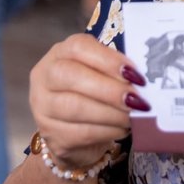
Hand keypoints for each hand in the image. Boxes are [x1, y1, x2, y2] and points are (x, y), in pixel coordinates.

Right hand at [30, 33, 145, 167]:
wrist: (75, 133)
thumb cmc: (93, 93)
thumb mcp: (101, 73)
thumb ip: (116, 69)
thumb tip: (140, 77)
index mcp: (60, 53)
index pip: (78, 47)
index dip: (108, 59)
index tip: (133, 72)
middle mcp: (44, 77)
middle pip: (71, 76)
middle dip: (109, 89)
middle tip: (136, 99)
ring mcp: (42, 108)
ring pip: (75, 108)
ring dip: (112, 113)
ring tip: (133, 116)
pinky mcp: (51, 136)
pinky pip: (81, 133)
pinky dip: (108, 131)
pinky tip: (122, 129)